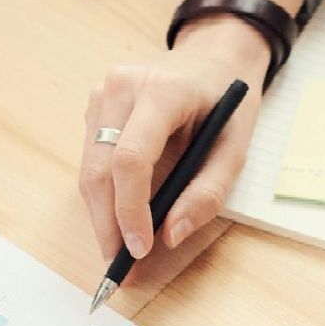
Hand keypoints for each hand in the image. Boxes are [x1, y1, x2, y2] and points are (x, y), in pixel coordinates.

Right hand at [79, 20, 268, 263]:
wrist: (212, 58)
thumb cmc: (227, 104)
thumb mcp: (235, 148)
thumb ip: (207, 193)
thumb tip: (171, 235)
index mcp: (161, 91)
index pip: (131, 159)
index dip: (131, 210)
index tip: (139, 249)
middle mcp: (121, 86)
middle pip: (100, 168)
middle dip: (107, 224)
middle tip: (118, 267)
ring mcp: (102, 93)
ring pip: (89, 168)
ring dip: (100, 215)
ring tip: (116, 252)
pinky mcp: (94, 105)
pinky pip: (91, 159)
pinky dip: (103, 194)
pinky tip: (117, 220)